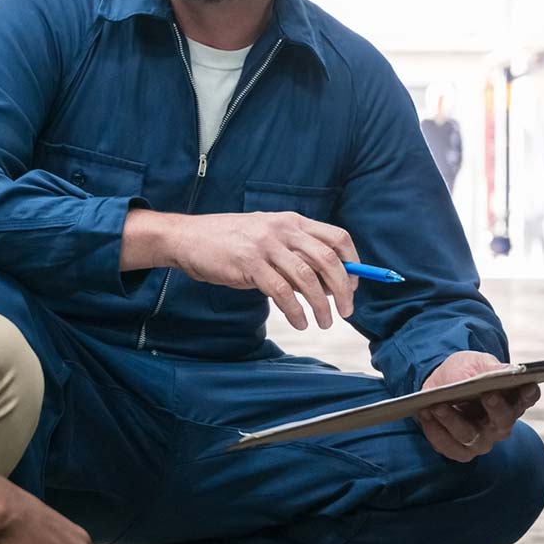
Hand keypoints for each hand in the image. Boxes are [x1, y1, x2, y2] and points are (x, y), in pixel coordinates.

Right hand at [162, 211, 361, 330]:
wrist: (189, 238)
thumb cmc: (230, 242)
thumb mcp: (268, 237)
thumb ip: (296, 254)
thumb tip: (329, 283)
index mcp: (292, 221)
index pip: (337, 237)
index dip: (352, 263)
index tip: (355, 285)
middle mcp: (283, 230)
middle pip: (328, 260)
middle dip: (343, 289)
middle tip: (347, 310)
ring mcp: (266, 246)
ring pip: (307, 278)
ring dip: (322, 305)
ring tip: (324, 322)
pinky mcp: (249, 265)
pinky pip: (282, 292)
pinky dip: (296, 311)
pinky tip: (300, 322)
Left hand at [416, 351, 540, 462]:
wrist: (440, 383)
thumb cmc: (465, 372)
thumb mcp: (476, 363)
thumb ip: (490, 369)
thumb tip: (508, 373)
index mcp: (512, 401)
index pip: (527, 399)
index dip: (529, 394)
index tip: (527, 386)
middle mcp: (500, 425)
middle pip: (503, 422)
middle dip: (496, 409)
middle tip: (487, 394)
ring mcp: (481, 440)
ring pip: (470, 436)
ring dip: (453, 421)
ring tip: (438, 406)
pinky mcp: (460, 450)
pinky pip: (448, 446)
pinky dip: (435, 431)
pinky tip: (426, 415)